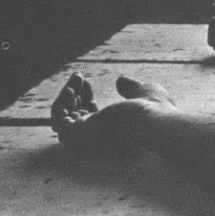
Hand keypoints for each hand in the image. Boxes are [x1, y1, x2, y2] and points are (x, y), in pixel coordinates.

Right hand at [51, 73, 177, 151]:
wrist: (154, 117)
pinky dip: (59, 106)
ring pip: (62, 120)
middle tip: (78, 77)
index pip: (87, 116)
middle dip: (72, 95)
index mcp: (111, 128)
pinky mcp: (79, 135)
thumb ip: (130, 88)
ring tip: (74, 81)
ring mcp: (87, 138)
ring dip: (63, 99)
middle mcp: (97, 136)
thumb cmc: (156, 108)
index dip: (83, 98)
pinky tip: (70, 90)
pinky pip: (58, 122)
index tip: (87, 83)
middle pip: (72, 117)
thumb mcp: (142, 92)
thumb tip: (121, 81)